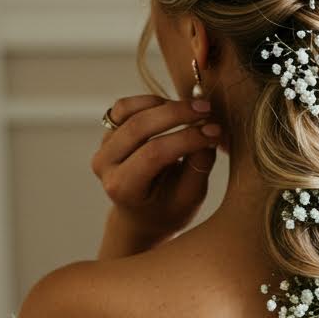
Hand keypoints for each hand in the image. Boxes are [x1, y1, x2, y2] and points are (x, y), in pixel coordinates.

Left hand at [92, 95, 220, 243]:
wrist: (142, 216)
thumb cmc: (168, 210)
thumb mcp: (190, 198)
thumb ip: (198, 166)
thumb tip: (209, 130)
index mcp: (123, 188)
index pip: (154, 154)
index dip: (187, 138)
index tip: (215, 131)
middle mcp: (106, 165)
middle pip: (139, 126)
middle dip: (178, 113)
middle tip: (208, 110)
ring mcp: (104, 146)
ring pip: (130, 111)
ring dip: (165, 104)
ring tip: (194, 110)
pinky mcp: (108, 132)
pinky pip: (125, 107)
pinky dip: (151, 101)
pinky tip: (174, 107)